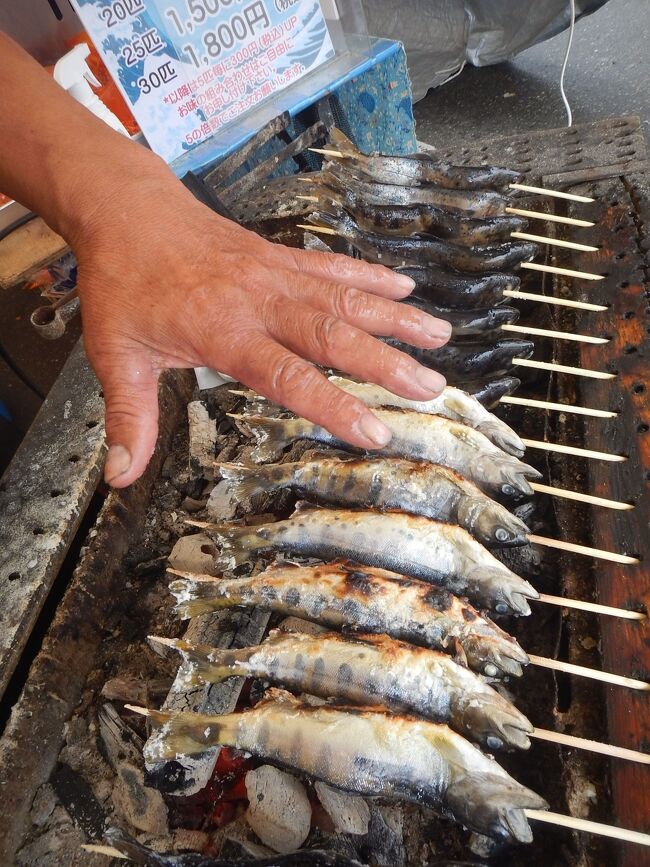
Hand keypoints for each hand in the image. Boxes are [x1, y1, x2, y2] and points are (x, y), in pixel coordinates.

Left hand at [71, 157, 450, 487]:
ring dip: (394, 318)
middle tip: (430, 387)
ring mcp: (274, 273)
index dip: (334, 405)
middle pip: (332, 334)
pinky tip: (405, 286)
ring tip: (439, 337)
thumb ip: (130, 417)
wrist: (127, 209)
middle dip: (386, 363)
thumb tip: (123, 476)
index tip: (375, 432)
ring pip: (344, 296)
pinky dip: (371, 275)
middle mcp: (259, 301)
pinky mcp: (278, 255)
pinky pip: (332, 266)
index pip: (288, 375)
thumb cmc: (123, 282)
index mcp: (223, 331)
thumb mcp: (115, 355)